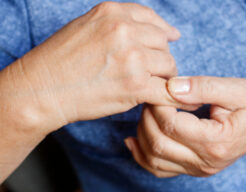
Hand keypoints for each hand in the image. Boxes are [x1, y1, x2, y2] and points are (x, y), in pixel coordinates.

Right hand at [9, 2, 182, 129]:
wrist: (42, 89)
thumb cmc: (60, 60)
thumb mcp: (86, 27)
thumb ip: (117, 25)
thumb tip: (149, 31)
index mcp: (113, 13)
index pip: (152, 19)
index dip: (163, 32)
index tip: (170, 40)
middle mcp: (125, 31)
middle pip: (163, 44)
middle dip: (161, 58)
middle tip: (154, 71)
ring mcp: (132, 58)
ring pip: (169, 65)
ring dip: (164, 77)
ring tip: (154, 85)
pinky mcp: (135, 85)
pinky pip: (167, 91)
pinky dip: (176, 99)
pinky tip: (182, 102)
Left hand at [125, 76, 245, 177]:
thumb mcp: (235, 89)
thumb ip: (202, 87)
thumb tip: (170, 86)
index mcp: (216, 141)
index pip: (171, 124)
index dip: (158, 103)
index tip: (159, 86)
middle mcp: (205, 161)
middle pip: (158, 142)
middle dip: (147, 116)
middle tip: (152, 97)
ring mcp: (199, 168)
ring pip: (153, 159)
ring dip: (142, 133)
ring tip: (147, 112)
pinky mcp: (193, 168)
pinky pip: (158, 168)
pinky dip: (142, 155)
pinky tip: (133, 140)